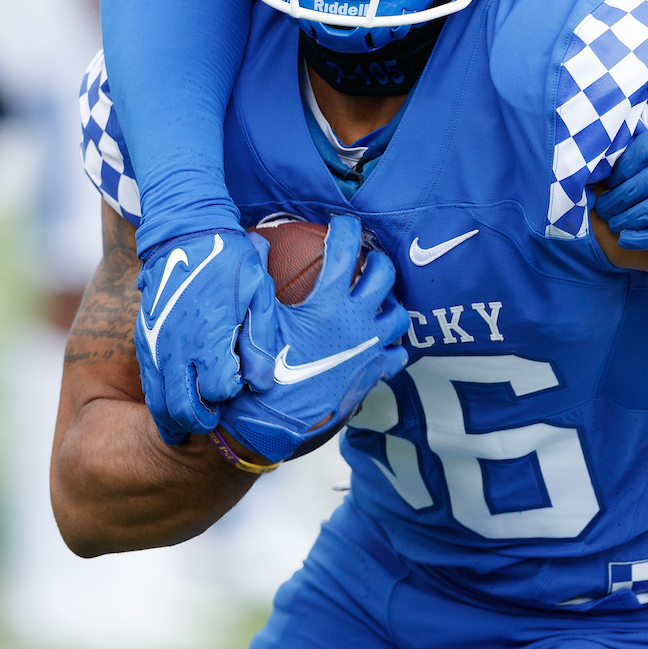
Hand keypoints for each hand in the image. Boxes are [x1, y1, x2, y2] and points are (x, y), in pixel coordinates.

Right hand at [135, 229, 272, 443]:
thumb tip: (263, 383)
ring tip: (192, 429)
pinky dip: (159, 400)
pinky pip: (148, 382)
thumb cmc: (229, 260)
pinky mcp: (145, 338)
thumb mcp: (258, 293)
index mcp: (208, 338)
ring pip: (159, 401)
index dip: (232, 396)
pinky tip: (173, 405)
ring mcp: (156, 345)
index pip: (218, 392)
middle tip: (216, 424)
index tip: (241, 389)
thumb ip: (260, 340)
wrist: (183, 233)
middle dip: (201, 422)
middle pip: (184, 408)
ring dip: (175, 419)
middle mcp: (177, 348)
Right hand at [220, 216, 411, 462]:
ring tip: (377, 298)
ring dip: (389, 301)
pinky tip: (379, 342)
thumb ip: (257, 276)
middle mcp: (358, 321)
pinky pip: (395, 354)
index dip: (345, 229)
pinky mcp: (372, 374)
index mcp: (329, 302)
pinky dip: (390, 344)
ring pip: (398, 315)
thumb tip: (249, 239)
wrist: (269, 424)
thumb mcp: (254, 320)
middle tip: (367, 258)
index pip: (346, 250)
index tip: (342, 224)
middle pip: (384, 276)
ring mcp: (370, 349)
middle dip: (378, 259)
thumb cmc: (259, 370)